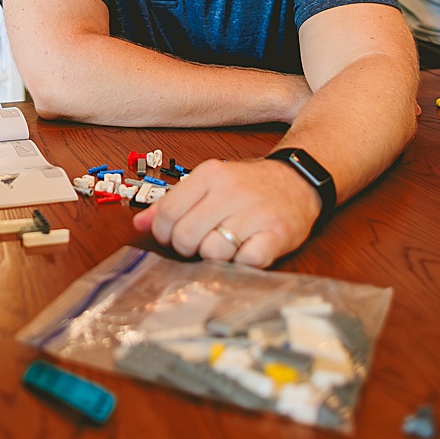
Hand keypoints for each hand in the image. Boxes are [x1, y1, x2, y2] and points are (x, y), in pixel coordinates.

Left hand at [133, 157, 323, 267]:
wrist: (299, 181)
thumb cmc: (248, 186)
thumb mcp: (209, 184)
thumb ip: (173, 203)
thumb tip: (139, 223)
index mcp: (210, 174)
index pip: (167, 213)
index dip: (165, 233)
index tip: (175, 236)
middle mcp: (231, 191)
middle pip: (186, 236)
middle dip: (188, 248)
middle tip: (202, 243)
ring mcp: (255, 212)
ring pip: (212, 252)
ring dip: (216, 257)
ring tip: (227, 245)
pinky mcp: (277, 234)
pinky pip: (246, 261)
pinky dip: (242, 264)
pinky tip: (247, 251)